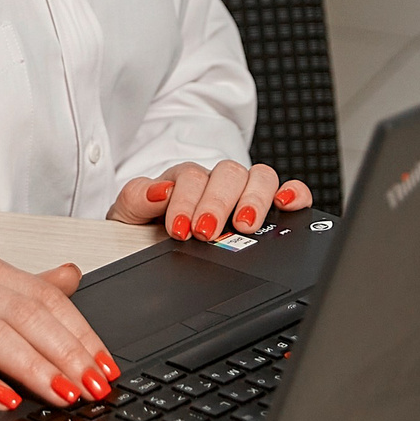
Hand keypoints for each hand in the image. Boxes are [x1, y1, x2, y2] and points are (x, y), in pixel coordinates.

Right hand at [0, 249, 119, 411]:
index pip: (46, 298)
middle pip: (27, 316)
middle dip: (68, 354)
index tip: (106, 366)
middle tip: (95, 387)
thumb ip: (22, 283)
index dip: (81, 333)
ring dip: (34, 368)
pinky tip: (2, 401)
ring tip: (63, 396)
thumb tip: (73, 277)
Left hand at [106, 160, 311, 240]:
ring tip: (245, 225)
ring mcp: (242, 193)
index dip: (186, 201)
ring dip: (254, 199)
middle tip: (206, 231)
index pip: (191, 176)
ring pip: (259, 177)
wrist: (147, 247)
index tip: (179, 228)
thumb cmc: (142, 230)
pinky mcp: (265, 206)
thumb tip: (158, 190)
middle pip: (228, 173)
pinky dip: (293, 193)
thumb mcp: (127, 215)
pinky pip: (286, 190)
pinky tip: (287, 204)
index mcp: (181, 180)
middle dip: (218, 203)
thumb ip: (134, 199)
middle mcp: (215, 182)